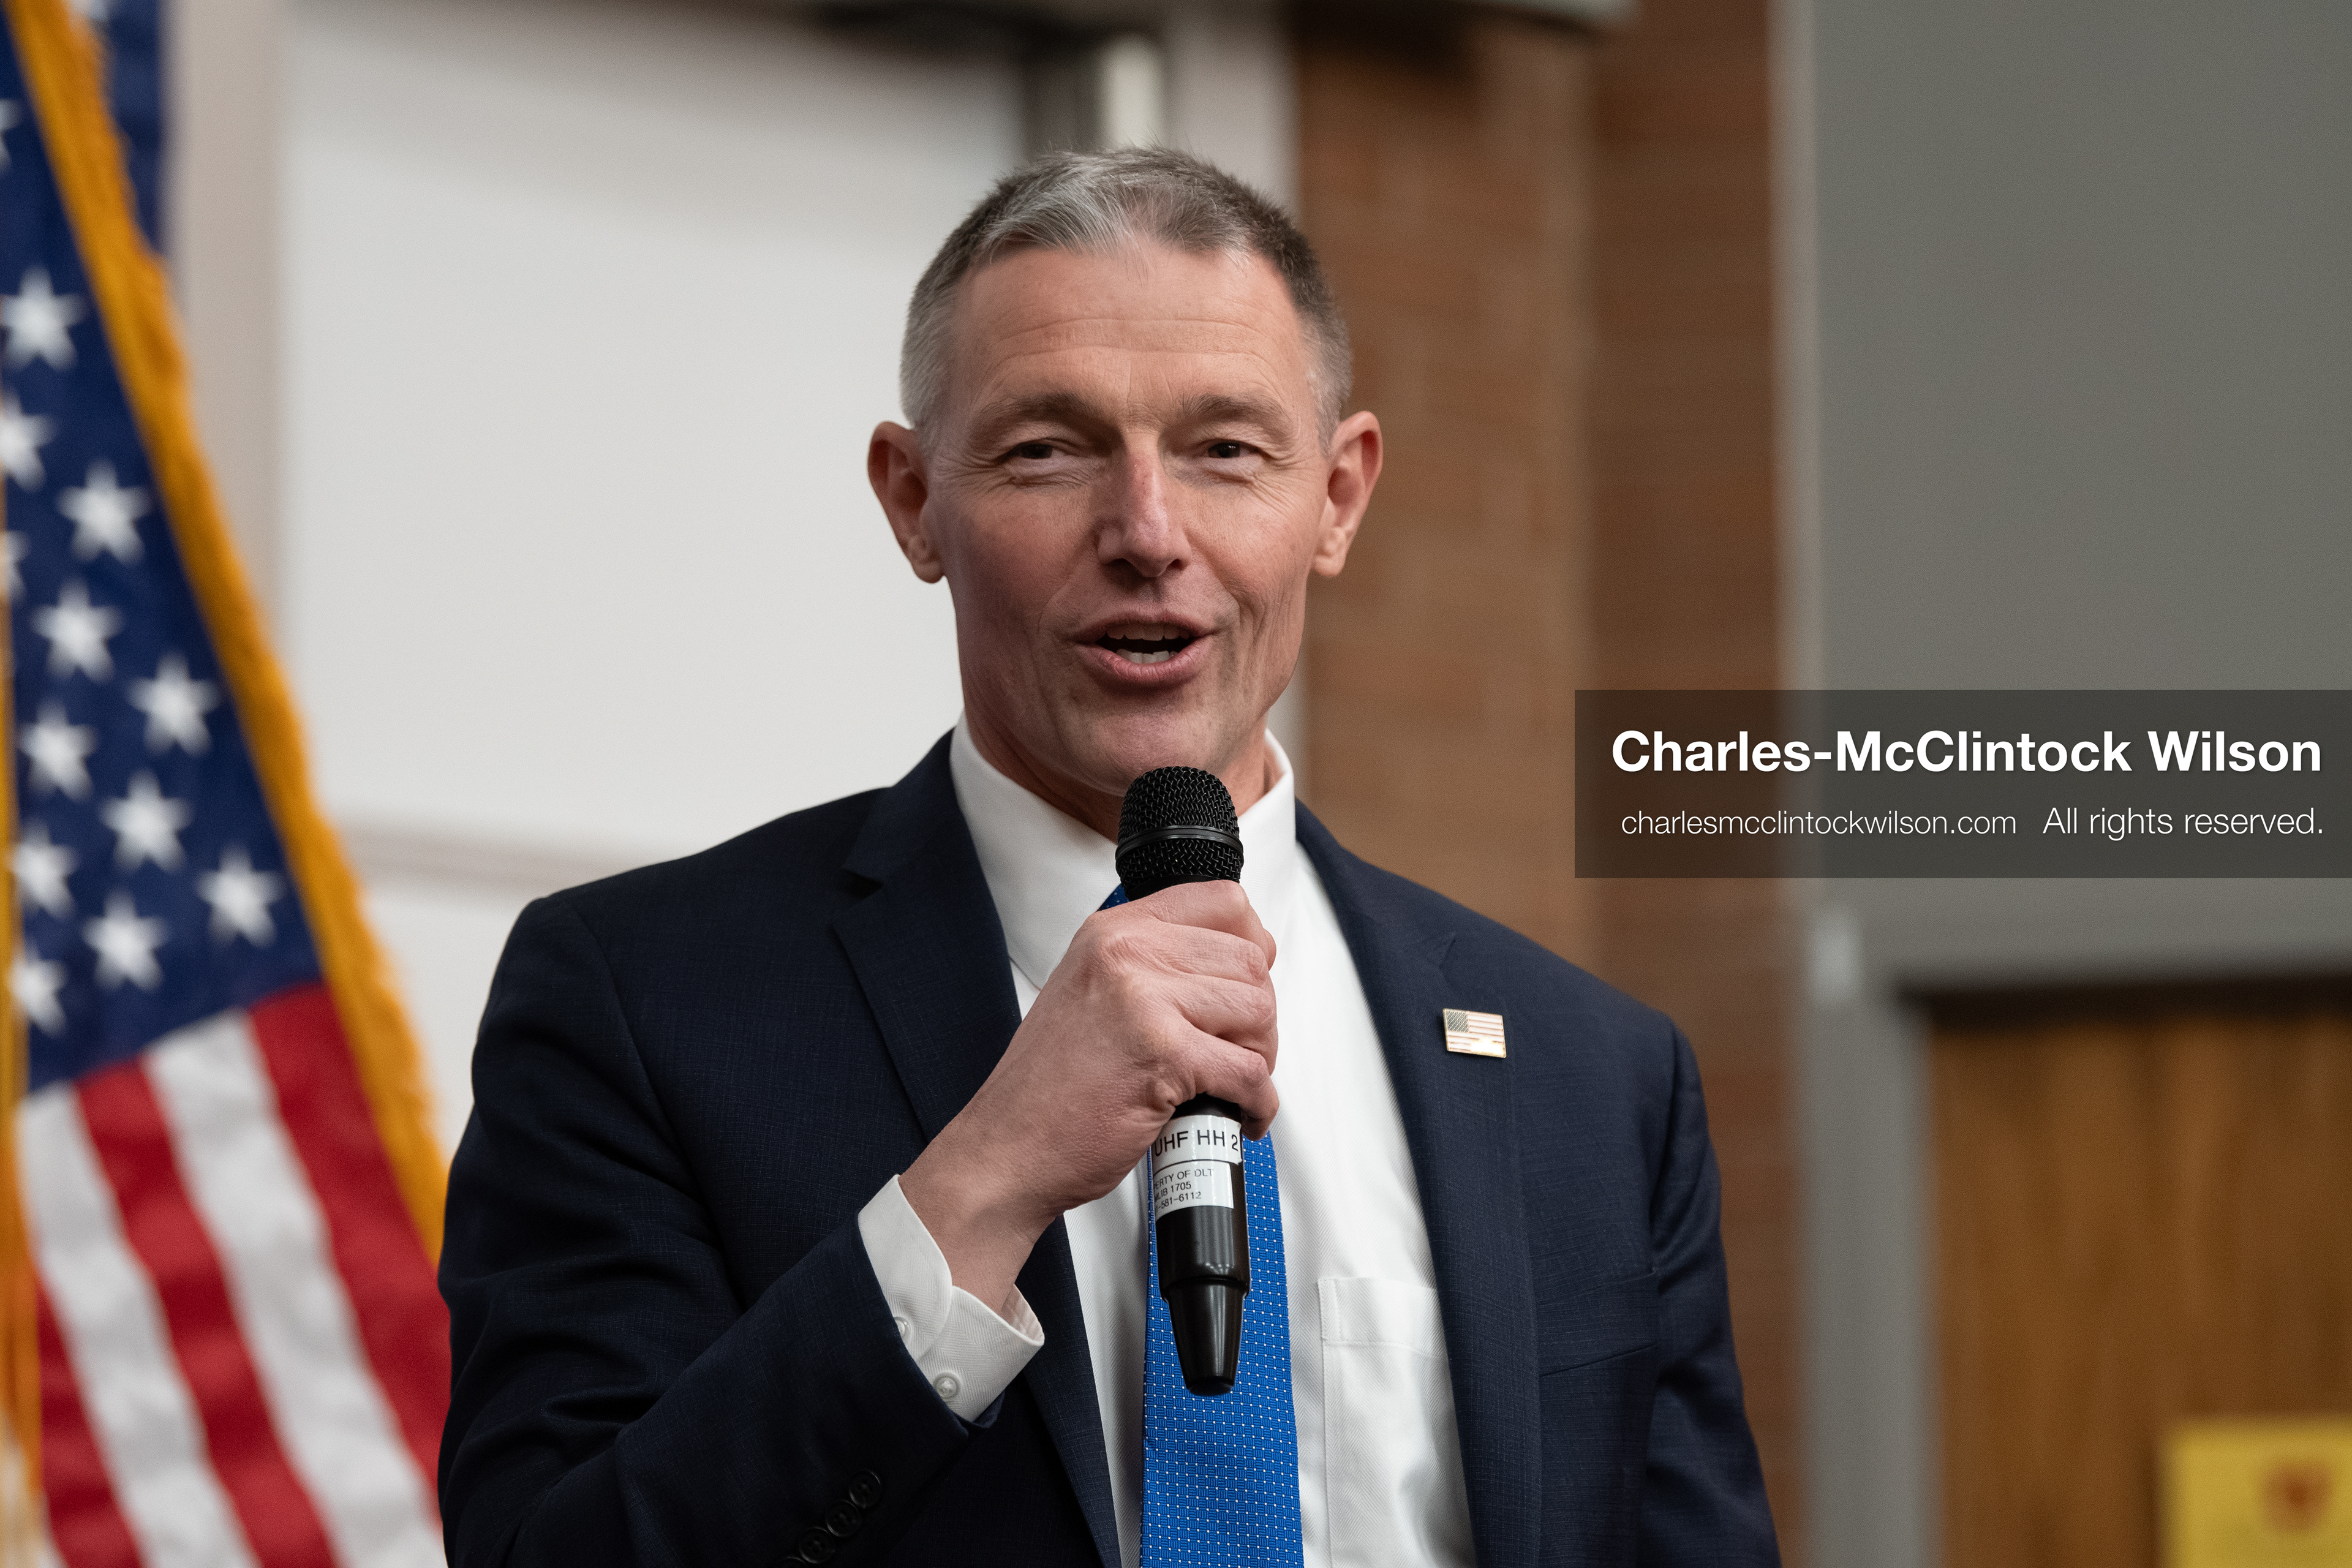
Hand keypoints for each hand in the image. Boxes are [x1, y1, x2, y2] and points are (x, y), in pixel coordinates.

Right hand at [899, 880, 1278, 1311]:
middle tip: (1240, 1050)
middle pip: (1250, 960)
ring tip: (1234, 1081)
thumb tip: (1227, 964)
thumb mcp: (1090, 990)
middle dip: (1258, 1015)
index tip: (1246, 981)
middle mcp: (1128, 954)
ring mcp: (1144, 1001)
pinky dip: (1259, 1102)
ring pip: (1258, 1010)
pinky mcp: (1163, 1055)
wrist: (1009, 1147)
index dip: (1251, 945)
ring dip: (1261, 1055)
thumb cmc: (1050, 1085)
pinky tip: (1240, 1113)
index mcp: (1113, 932)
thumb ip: (1149, 965)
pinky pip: (1250, 1071)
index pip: (1222, 901)